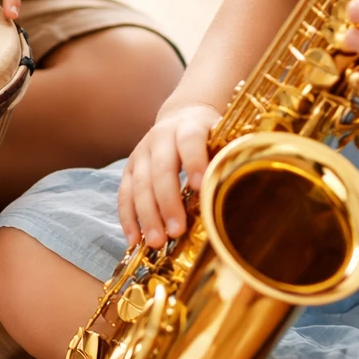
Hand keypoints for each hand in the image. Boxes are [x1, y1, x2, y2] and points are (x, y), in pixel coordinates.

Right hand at [117, 103, 220, 247]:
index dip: (194, 162)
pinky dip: (128, 219)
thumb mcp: (220, 139)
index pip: (190, 142)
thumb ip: (224, 161)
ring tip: (157, 242)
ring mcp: (140, 154)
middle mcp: (160, 138)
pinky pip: (124, 196)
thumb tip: (234, 194)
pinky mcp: (128, 169)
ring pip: (139, 186)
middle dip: (168, 203)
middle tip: (177, 231)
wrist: (180, 117)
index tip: (200, 187)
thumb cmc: (207, 137)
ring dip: (147, 216)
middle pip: (161, 171)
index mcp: (188, 127)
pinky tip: (135, 239)